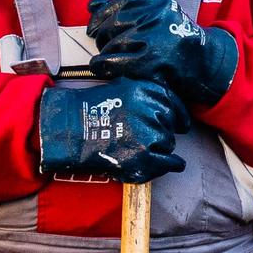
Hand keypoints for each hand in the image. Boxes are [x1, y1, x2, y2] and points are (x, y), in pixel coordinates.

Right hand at [35, 75, 191, 183]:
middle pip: (170, 125)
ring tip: (140, 147)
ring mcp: (149, 135)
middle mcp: (152, 111)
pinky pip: (169, 162)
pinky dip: (172, 164)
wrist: (70, 128)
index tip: (181, 123)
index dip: (178, 116)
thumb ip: (146, 95)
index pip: (174, 104)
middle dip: (162, 130)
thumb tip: (168, 108)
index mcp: (148, 91)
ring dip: (161, 146)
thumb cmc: (93, 110)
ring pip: (168, 143)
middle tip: (145, 136)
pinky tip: (175, 164)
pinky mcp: (144, 157)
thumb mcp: (122, 88)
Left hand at [87, 0, 238, 110]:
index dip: (100, 16)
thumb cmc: (175, 38)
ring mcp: (156, 38)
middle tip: (102, 44)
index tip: (93, 27)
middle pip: (112, 24)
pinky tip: (101, 68)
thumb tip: (92, 4)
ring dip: (104, 52)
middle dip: (101, 36)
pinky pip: (116, 62)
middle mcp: (157, 16)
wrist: (204, 64)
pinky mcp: (153, 62)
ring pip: (113, 44)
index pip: (118, 2)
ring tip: (106, 57)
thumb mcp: (155, 15)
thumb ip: (125, 7)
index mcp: (157, 1)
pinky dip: (103, 66)